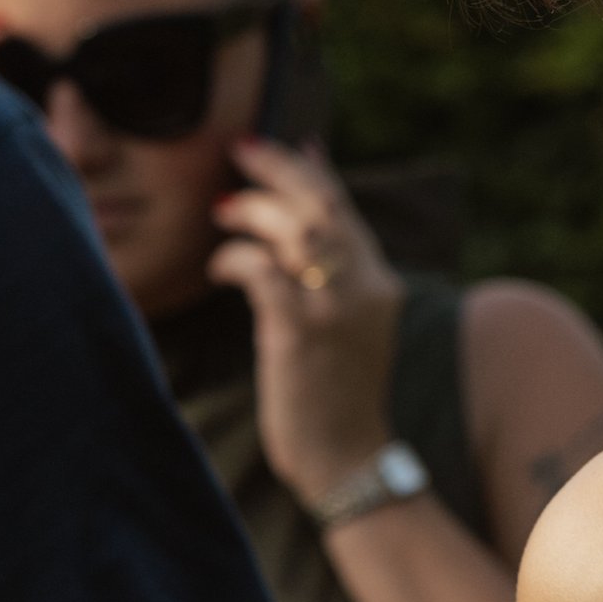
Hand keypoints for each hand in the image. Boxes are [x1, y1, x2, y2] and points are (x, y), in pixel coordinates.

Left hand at [211, 140, 404, 507]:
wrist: (347, 457)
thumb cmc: (337, 394)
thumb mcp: (350, 326)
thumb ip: (335, 276)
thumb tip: (303, 223)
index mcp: (381, 284)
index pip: (345, 208)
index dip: (310, 168)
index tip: (277, 144)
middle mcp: (365, 289)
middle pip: (322, 206)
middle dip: (278, 169)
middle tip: (239, 151)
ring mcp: (335, 311)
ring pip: (296, 230)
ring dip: (253, 211)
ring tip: (223, 213)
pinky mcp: (300, 333)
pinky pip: (263, 272)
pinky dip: (237, 258)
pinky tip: (220, 266)